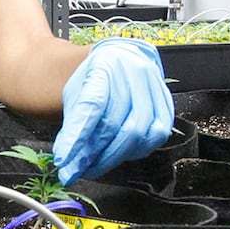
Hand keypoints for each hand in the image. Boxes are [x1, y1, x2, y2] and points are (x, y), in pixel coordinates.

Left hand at [52, 38, 172, 184]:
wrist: (121, 59)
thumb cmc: (93, 78)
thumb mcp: (75, 93)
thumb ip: (72, 124)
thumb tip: (66, 162)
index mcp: (104, 64)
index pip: (90, 105)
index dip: (76, 136)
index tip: (63, 159)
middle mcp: (133, 72)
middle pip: (116, 123)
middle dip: (96, 154)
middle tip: (77, 169)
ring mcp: (154, 86)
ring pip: (139, 133)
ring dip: (114, 157)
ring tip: (95, 166)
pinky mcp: (166, 103)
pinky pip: (155, 135)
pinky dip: (134, 151)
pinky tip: (118, 154)